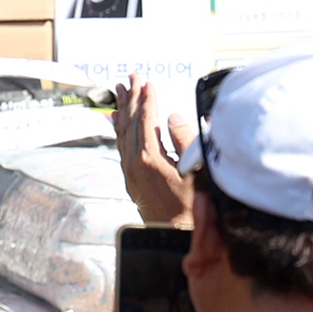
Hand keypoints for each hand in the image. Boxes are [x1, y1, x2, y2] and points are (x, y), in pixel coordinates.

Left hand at [114, 74, 195, 227]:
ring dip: (122, 109)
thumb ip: (184, 142)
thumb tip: (174, 117)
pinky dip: (119, 128)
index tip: (148, 83)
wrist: (174, 233)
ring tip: (119, 90)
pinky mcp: (129, 176)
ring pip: (122, 132)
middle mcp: (133, 162)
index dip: (148, 99)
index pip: (146, 120)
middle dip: (131, 97)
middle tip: (131, 78)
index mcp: (149, 158)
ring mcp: (129, 170)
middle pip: (130, 122)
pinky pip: (121, 145)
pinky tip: (117, 118)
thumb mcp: (195, 172)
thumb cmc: (191, 206)